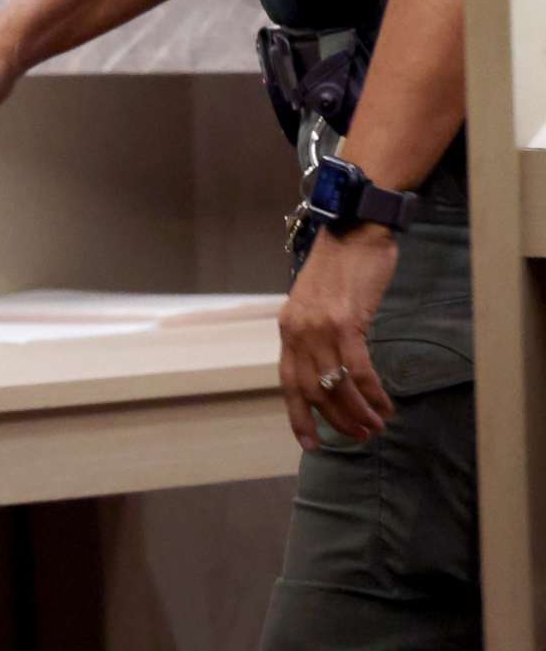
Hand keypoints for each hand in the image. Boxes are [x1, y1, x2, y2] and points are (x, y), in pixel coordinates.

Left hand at [278, 224, 400, 450]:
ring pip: (336, 385)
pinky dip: (372, 393)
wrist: (354, 229)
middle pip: (312, 390)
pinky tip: (386, 406)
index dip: (299, 416)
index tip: (311, 445)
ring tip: (376, 428)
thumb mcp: (318, 304)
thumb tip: (331, 371)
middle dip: (336, 420)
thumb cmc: (341, 268)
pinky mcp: (346, 321)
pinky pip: (358, 369)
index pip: (288, 382)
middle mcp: (297, 331)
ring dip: (357, 412)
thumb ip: (317, 335)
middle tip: (359, 437)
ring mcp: (319, 327)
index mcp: (288, 329)